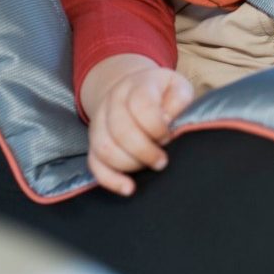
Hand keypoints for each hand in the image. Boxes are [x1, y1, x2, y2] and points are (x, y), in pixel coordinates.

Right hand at [82, 58, 194, 196]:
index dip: (157, 127)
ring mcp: (99, 122)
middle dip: (145, 151)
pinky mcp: (94, 142)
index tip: (168, 136)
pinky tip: (128, 188)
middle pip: (121, 130)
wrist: (132, 88)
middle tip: (162, 160)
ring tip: (150, 166)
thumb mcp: (178, 87)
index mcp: (137, 85)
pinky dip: (110, 179)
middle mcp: (113, 101)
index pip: (141, 106)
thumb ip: (179, 101)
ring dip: (130, 164)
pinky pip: (94, 163)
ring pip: (105, 148)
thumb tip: (167, 122)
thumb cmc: (162, 94)